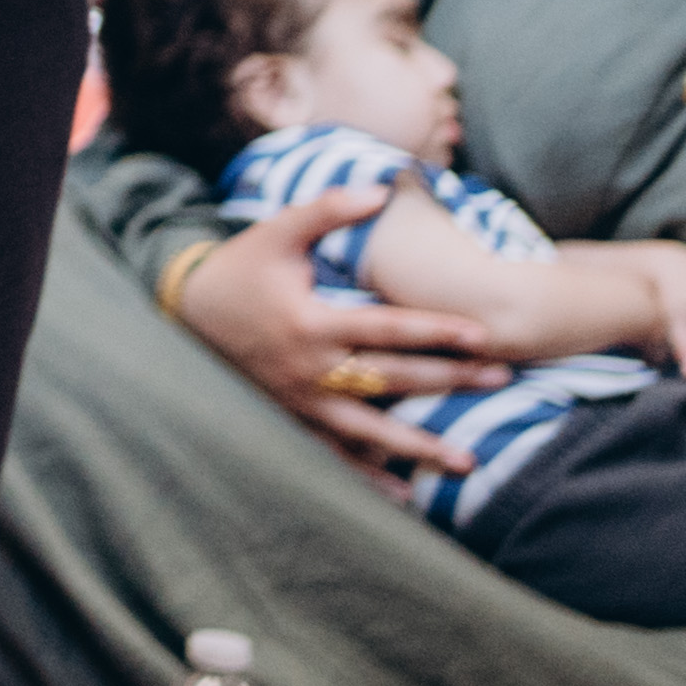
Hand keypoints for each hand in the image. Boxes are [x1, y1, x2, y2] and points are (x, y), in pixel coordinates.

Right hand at [164, 197, 504, 482]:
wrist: (184, 310)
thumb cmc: (238, 268)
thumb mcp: (275, 232)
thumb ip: (326, 210)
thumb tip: (379, 190)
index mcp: (311, 322)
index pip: (387, 328)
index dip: (436, 330)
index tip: (482, 335)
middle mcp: (312, 368)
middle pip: (393, 378)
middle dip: (450, 380)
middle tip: (501, 380)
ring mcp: (302, 400)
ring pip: (372, 429)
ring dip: (421, 446)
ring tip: (468, 462)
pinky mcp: (291, 418)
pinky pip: (336, 455)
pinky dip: (370, 477)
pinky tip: (405, 495)